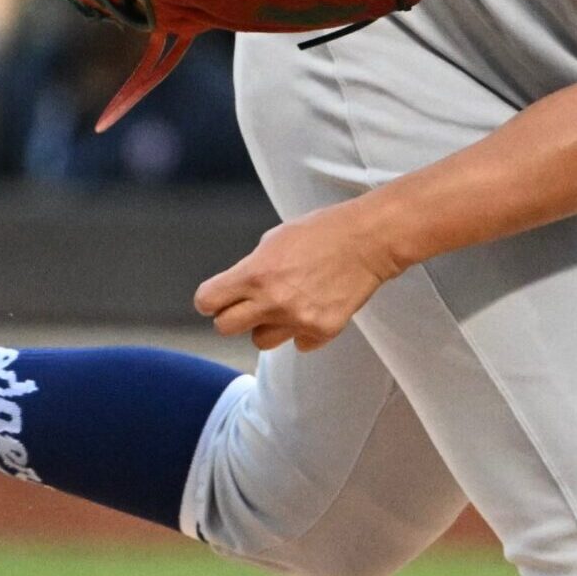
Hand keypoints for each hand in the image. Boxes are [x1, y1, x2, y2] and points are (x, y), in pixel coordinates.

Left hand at [194, 206, 411, 351]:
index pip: (207, 301)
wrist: (368, 241)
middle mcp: (272, 301)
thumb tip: (238, 286)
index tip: (217, 298)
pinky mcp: (321, 331)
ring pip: (261, 341)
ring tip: (287, 305)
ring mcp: (297, 320)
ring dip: (268, 326)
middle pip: (225, 327)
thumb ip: (252, 267)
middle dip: (232, 314)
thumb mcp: (275, 238)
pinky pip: (298, 344)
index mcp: (255, 273)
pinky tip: (314, 308)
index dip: (211, 299)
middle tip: (248, 304)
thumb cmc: (324, 232)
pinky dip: (302, 331)